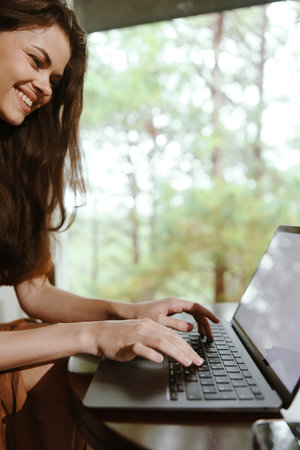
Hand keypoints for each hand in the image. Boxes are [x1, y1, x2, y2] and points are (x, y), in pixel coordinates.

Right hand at [84, 318, 203, 366]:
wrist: (98, 334)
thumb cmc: (118, 337)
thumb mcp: (140, 335)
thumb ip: (154, 341)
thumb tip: (168, 352)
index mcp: (150, 325)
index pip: (173, 336)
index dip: (187, 346)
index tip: (196, 357)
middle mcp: (146, 328)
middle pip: (171, 339)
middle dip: (187, 351)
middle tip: (198, 362)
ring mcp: (137, 335)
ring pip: (161, 342)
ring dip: (176, 353)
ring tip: (187, 362)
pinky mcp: (127, 344)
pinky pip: (141, 349)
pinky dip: (151, 354)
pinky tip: (159, 360)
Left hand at [129, 297, 219, 339]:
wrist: (128, 313)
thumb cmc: (141, 316)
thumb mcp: (159, 322)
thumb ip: (176, 325)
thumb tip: (192, 328)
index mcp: (175, 303)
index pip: (197, 307)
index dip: (208, 315)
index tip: (217, 322)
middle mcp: (175, 303)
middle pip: (196, 312)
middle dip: (205, 323)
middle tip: (210, 336)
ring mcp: (172, 307)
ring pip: (191, 314)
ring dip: (200, 324)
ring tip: (204, 335)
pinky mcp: (169, 312)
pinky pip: (185, 316)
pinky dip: (192, 324)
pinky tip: (194, 331)